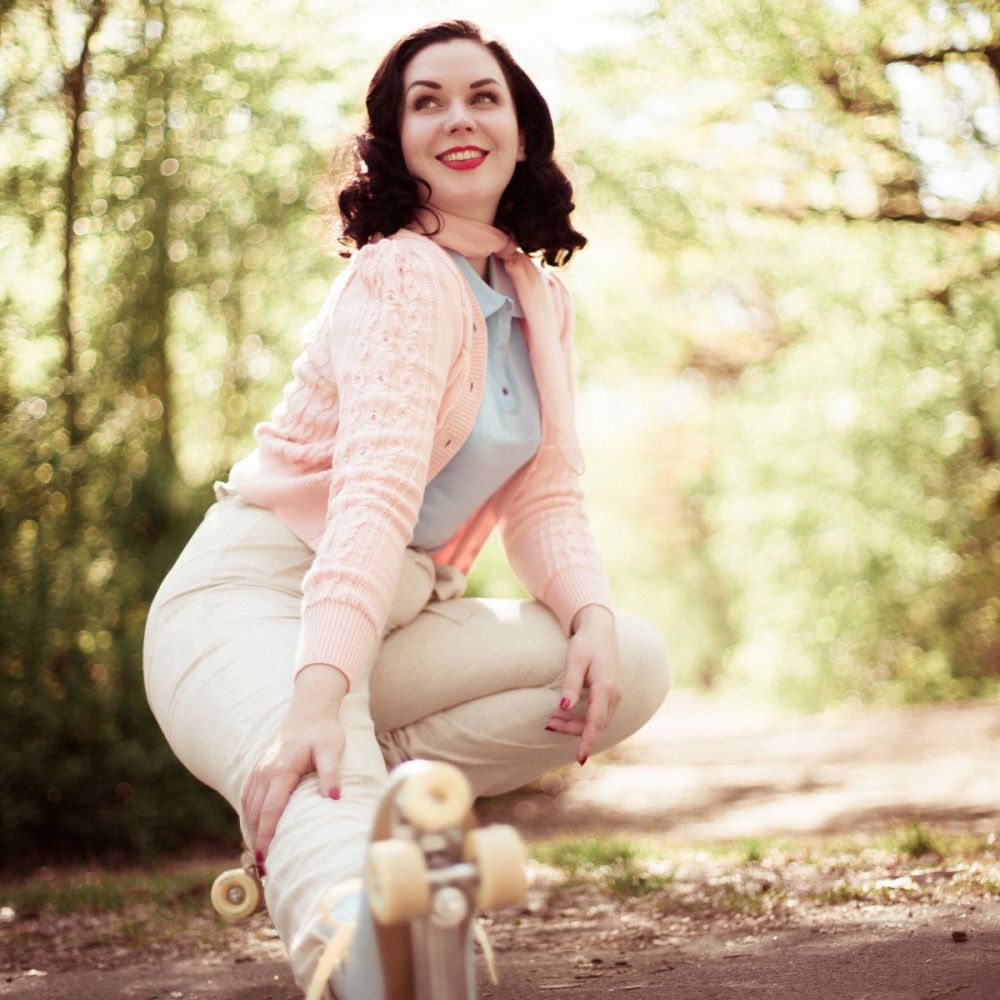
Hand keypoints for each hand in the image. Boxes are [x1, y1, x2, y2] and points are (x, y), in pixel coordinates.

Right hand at [241, 665, 347, 868]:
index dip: (267, 837)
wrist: (310, 709)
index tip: (266, 859)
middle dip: (257, 841)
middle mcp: (265, 771)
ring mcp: (259, 769)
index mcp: (281, 770)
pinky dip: (248, 814)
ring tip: (259, 854)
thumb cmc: (324, 730)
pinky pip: (247, 795)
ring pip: (249, 806)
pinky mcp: (259, 767)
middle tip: (264, 868)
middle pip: (256, 814)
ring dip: (251, 830)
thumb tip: (334, 800)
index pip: (271, 811)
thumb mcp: (332, 749)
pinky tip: (254, 828)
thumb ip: (331, 774)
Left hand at [545, 605, 620, 764]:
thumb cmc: (586, 643)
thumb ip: (571, 685)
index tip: (580, 759)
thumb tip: (564, 708)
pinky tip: (565, 715)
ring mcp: (614, 695)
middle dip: (572, 730)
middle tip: (548, 724)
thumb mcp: (575, 661)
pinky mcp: (610, 694)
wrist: (600, 628)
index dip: (587, 740)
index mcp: (606, 687)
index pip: (596, 721)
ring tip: (552, 721)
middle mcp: (614, 694)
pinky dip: (583, 719)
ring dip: (576, 725)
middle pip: (595, 724)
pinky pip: (598, 714)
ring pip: (597, 721)